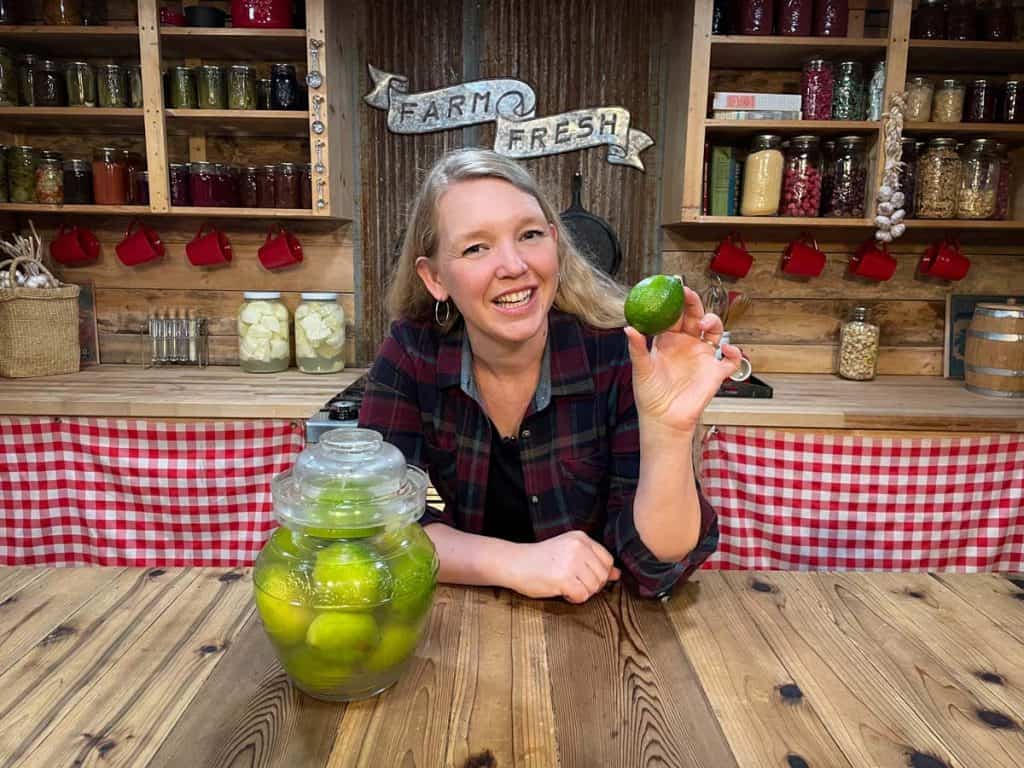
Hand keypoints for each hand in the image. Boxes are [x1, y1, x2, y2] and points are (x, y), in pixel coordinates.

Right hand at [506, 531, 620, 603]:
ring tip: (567, 586)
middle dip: (591, 585)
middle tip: (574, 584)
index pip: (607, 560)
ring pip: (594, 587)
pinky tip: (563, 592)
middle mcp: (578, 547)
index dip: (599, 573)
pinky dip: (574, 598)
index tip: (585, 576)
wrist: (515, 563)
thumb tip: (617, 574)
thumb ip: (593, 562)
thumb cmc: (540, 559)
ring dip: (582, 592)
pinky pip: (582, 596)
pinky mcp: (564, 578)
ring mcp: (571, 562)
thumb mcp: (569, 553)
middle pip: (602, 575)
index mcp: (581, 538)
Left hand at [625, 286, 742, 434]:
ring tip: (704, 324)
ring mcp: (702, 357)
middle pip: (695, 316)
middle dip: (695, 304)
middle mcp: (687, 344)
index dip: (676, 301)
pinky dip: (734, 352)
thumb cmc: (650, 394)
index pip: (675, 314)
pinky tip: (725, 349)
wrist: (663, 419)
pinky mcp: (715, 373)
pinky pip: (731, 360)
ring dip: (713, 322)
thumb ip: (637, 348)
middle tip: (689, 295)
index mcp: (669, 340)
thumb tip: (629, 327)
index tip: (674, 289)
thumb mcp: (641, 369)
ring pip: (714, 331)